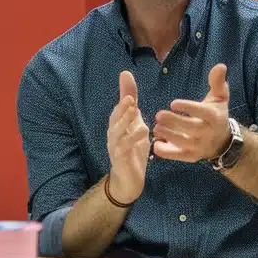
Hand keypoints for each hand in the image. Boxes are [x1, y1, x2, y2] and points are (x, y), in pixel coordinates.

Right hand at [106, 70, 149, 202]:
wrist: (128, 180)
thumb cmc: (132, 150)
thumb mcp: (135, 124)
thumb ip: (132, 104)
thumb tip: (126, 76)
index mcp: (117, 126)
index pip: (119, 107)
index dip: (123, 93)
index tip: (126, 78)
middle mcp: (113, 135)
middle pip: (115, 119)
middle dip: (122, 108)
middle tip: (130, 98)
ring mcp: (115, 147)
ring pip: (117, 133)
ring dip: (125, 122)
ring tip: (135, 113)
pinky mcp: (120, 160)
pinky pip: (124, 149)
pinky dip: (132, 140)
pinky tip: (143, 134)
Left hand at [154, 63, 230, 162]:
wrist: (222, 142)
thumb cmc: (216, 115)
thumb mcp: (219, 98)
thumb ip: (217, 82)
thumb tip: (220, 66)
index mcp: (214, 117)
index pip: (202, 112)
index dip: (188, 108)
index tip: (173, 103)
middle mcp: (208, 133)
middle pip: (190, 128)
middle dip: (174, 122)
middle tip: (158, 115)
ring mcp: (200, 146)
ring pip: (183, 142)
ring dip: (168, 135)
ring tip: (156, 127)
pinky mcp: (191, 156)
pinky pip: (178, 156)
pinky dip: (167, 152)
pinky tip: (156, 143)